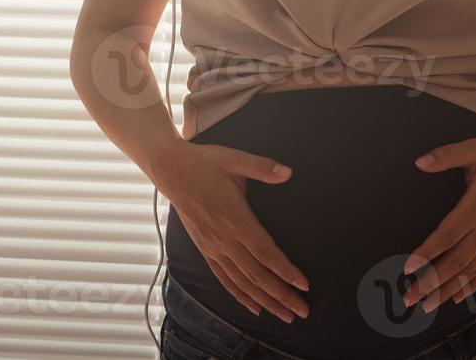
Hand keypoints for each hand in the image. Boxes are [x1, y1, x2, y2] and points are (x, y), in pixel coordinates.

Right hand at [152, 140, 310, 322]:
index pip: (266, 252)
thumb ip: (262, 168)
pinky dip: (240, 296)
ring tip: (284, 315)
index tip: (304, 285)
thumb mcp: (235, 159)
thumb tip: (287, 172)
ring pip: (242, 282)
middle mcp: (225, 239)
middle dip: (281, 295)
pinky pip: (224, 279)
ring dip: (265, 301)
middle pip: (257, 275)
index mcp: (235, 219)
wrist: (171, 170)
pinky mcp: (205, 249)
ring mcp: (213, 247)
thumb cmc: (205, 163)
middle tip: (302, 311)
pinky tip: (254, 307)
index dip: (286, 271)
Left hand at [399, 134, 475, 311]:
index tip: (408, 268)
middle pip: (456, 261)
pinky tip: (457, 297)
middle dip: (431, 282)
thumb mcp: (475, 148)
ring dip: (448, 290)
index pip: (447, 235)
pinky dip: (472, 284)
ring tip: (426, 306)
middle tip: (409, 298)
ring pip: (471, 271)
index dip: (427, 253)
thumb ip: (446, 156)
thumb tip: (419, 162)